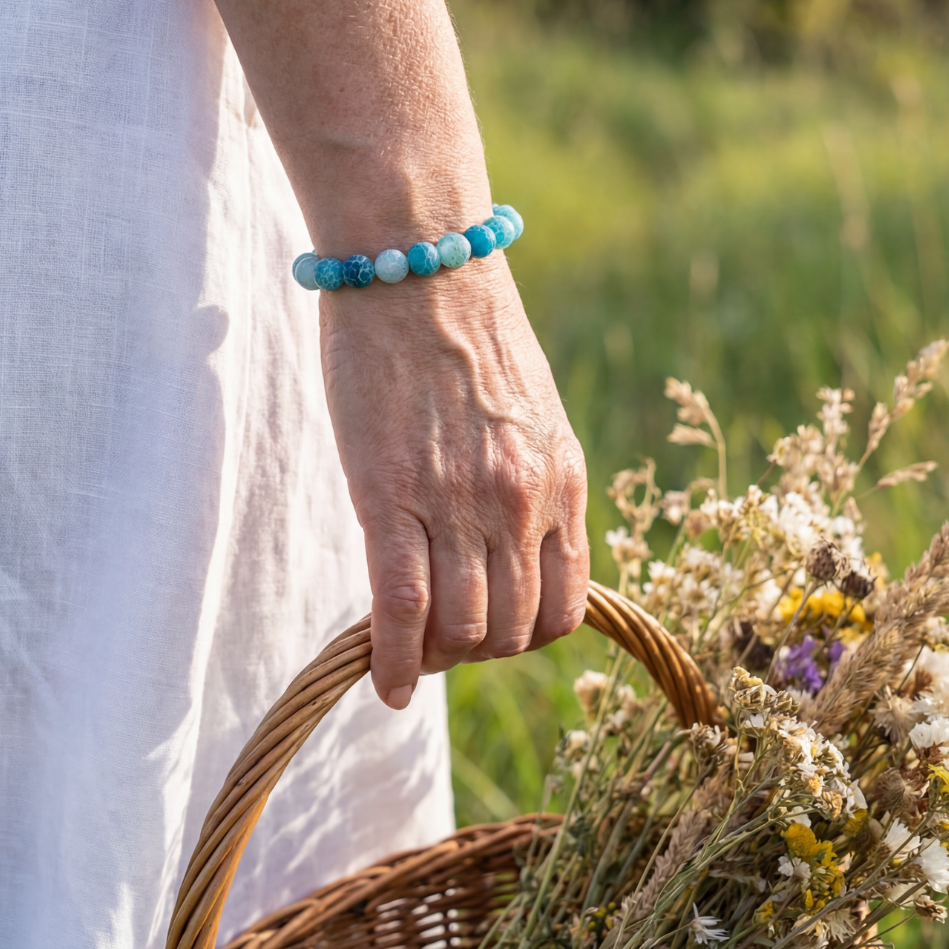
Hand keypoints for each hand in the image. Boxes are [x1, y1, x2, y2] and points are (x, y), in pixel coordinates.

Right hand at [320, 251, 589, 706]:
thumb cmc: (463, 330)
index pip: (564, 606)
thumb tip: (511, 539)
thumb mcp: (528, 410)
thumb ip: (528, 479)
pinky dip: (393, 660)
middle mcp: (521, 502)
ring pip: (460, 630)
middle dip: (475, 650)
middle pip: (510, 630)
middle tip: (439, 639)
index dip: (525, 636)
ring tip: (409, 651)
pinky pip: (400, 608)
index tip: (491, 630)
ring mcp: (458, 504)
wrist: (417, 265)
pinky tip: (384, 683)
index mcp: (561, 479)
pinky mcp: (391, 497)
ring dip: (435, 658)